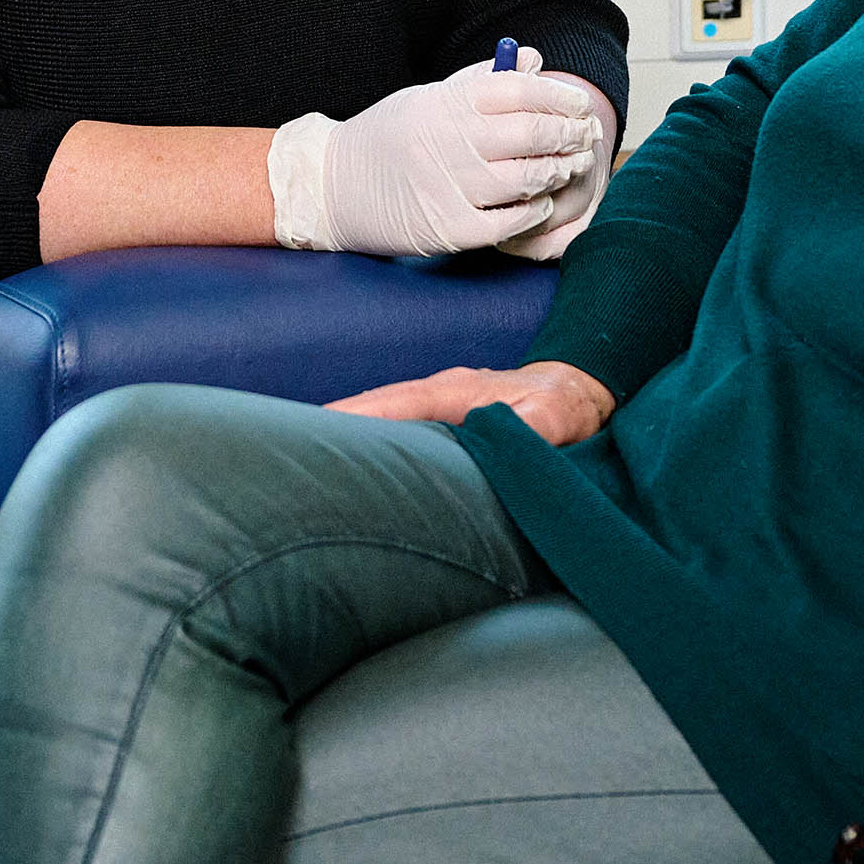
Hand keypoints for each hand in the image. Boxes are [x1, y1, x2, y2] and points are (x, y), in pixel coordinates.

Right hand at [271, 51, 604, 257]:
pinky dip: (531, 211)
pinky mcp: (447, 229)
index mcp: (444, 104)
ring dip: (555, 172)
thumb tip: (535, 60)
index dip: (558, 96)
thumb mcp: (428, 98)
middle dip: (568, 135)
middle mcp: (446, 142)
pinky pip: (507, 222)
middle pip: (529, 133)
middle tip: (585, 138)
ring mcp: (447, 187)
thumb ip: (482, 81)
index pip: (517, 90)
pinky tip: (539, 202)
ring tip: (568, 167)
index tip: (579, 105)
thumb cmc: (388, 137)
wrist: (332, 187)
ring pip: (524, 178)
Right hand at [329, 359, 613, 445]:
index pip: (390, 403)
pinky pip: (395, 432)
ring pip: (380, 422)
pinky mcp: (439, 423)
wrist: (578, 391)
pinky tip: (352, 473)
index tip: (309, 434)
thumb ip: (529, 428)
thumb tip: (501, 440)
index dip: (351, 419)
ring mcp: (434, 407)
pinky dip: (370, 447)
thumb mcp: (555, 418)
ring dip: (348, 441)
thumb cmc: (565, 406)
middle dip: (331, 431)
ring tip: (304, 471)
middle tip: (286, 459)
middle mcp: (434, 394)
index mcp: (451, 390)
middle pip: (371, 411)